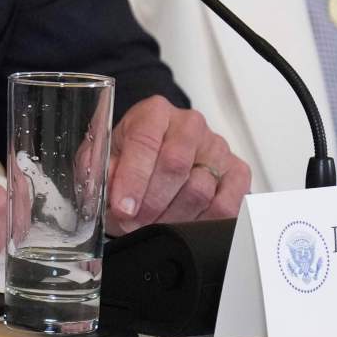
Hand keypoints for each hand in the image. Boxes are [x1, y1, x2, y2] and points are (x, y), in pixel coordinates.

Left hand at [105, 95, 249, 231]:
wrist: (156, 154)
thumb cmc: (130, 154)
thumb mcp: (105, 155)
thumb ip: (100, 169)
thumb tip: (104, 190)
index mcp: (154, 112)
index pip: (145, 142)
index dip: (133, 179)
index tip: (123, 207)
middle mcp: (190, 125)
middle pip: (175, 166)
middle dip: (150, 202)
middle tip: (133, 222)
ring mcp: (217, 148)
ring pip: (200, 189)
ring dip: (172, 217)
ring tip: (152, 224)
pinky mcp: (237, 172)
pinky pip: (227, 205)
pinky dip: (203, 222)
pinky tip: (182, 224)